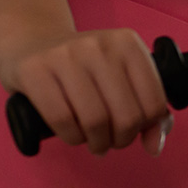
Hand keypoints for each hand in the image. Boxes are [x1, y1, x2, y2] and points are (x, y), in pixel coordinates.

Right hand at [0, 28, 170, 155]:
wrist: (31, 41)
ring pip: (95, 121)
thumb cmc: (83, 67)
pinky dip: (72, 137)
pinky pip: (62, 120)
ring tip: (94, 142)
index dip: (147, 127)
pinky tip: (73, 135)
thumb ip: (146, 108)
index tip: (133, 130)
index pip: (154, 102)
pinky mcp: (34, 70)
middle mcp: (99, 45)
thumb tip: (155, 146)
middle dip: (122, 139)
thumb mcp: (119, 76)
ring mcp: (65, 55)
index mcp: (127, 43)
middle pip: (126, 116)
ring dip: (98, 143)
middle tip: (112, 141)